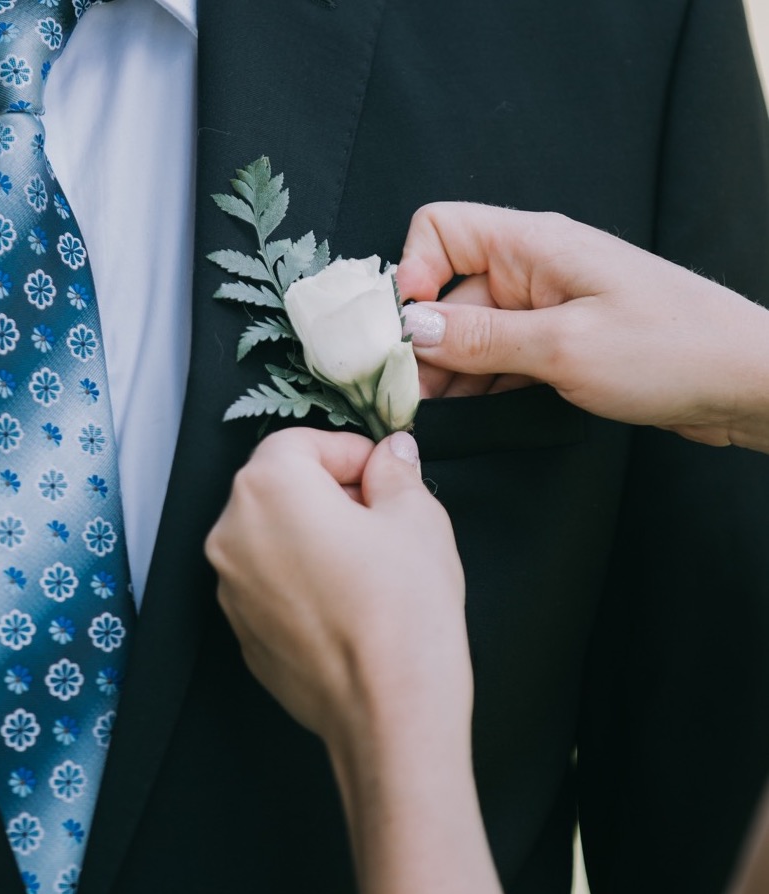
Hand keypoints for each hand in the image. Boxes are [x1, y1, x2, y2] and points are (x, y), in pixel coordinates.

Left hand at [205, 427, 470, 759]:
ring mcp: (229, 587)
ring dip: (311, 533)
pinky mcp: (240, 630)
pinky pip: (268, 582)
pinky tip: (346, 603)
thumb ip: (395, 473)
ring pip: (270, 536)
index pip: (299, 442)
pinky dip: (299, 577)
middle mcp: (231, 534)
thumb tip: (391, 455)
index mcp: (267, 489)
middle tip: (381, 516)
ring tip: (367, 564)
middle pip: (277, 487)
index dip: (347, 451)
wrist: (388, 712)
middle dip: (328, 490)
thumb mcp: (416, 519)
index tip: (382, 473)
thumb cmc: (404, 610)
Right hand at [396, 202, 768, 451]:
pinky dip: (483, 384)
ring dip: (451, 372)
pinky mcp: (560, 342)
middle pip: (449, 294)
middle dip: (425, 344)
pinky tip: (474, 414)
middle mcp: (533, 269)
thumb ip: (480, 338)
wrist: (745, 382)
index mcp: (533, 245)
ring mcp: (547, 307)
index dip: (412, 274)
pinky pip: (502, 357)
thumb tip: (409, 329)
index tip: (407, 331)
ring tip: (438, 414)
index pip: (440, 229)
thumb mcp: (563, 347)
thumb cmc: (671, 350)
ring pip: (471, 333)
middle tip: (412, 397)